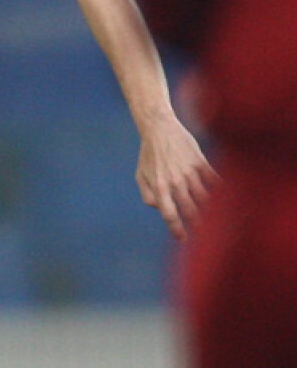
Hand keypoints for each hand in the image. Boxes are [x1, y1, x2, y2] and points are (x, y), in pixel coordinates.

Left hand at [135, 114, 218, 238]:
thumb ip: (147, 196)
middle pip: (190, 209)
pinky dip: (221, 190)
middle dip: (198, 226)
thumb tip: (161, 210)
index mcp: (159, 187)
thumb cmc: (149, 155)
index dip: (177, 229)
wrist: (159, 128)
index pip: (170, 214)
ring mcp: (189, 172)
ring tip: (218, 223)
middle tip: (204, 238)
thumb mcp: (140, 176)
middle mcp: (175, 182)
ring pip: (204, 197)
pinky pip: (214, 179)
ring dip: (212, 212)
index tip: (183, 239)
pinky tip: (228, 199)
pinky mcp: (200, 161)